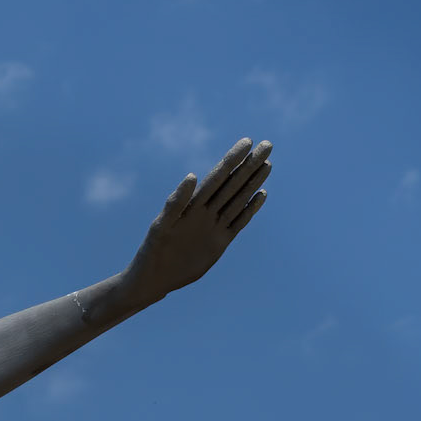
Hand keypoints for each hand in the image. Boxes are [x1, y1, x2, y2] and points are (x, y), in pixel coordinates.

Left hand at [125, 138, 272, 302]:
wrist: (154, 278)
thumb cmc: (152, 251)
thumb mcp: (161, 227)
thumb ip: (176, 203)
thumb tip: (192, 176)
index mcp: (192, 204)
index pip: (217, 176)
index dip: (232, 159)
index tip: (247, 141)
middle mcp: (206, 211)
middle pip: (232, 184)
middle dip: (249, 165)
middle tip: (267, 144)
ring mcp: (214, 226)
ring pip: (238, 199)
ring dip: (253, 182)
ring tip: (267, 164)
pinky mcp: (219, 242)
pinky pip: (238, 222)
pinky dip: (250, 209)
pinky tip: (261, 194)